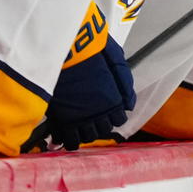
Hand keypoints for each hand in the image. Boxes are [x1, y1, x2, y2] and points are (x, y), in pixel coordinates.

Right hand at [38, 36, 134, 150]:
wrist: (69, 51)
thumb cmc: (92, 50)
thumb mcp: (116, 61)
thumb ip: (124, 84)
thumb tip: (129, 104)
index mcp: (114, 99)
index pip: (118, 119)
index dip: (113, 118)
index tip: (107, 116)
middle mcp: (101, 111)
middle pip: (104, 129)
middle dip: (99, 126)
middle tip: (91, 122)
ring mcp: (83, 117)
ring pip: (88, 136)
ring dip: (84, 133)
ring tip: (78, 130)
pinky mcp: (65, 118)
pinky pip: (70, 138)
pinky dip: (68, 140)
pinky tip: (63, 139)